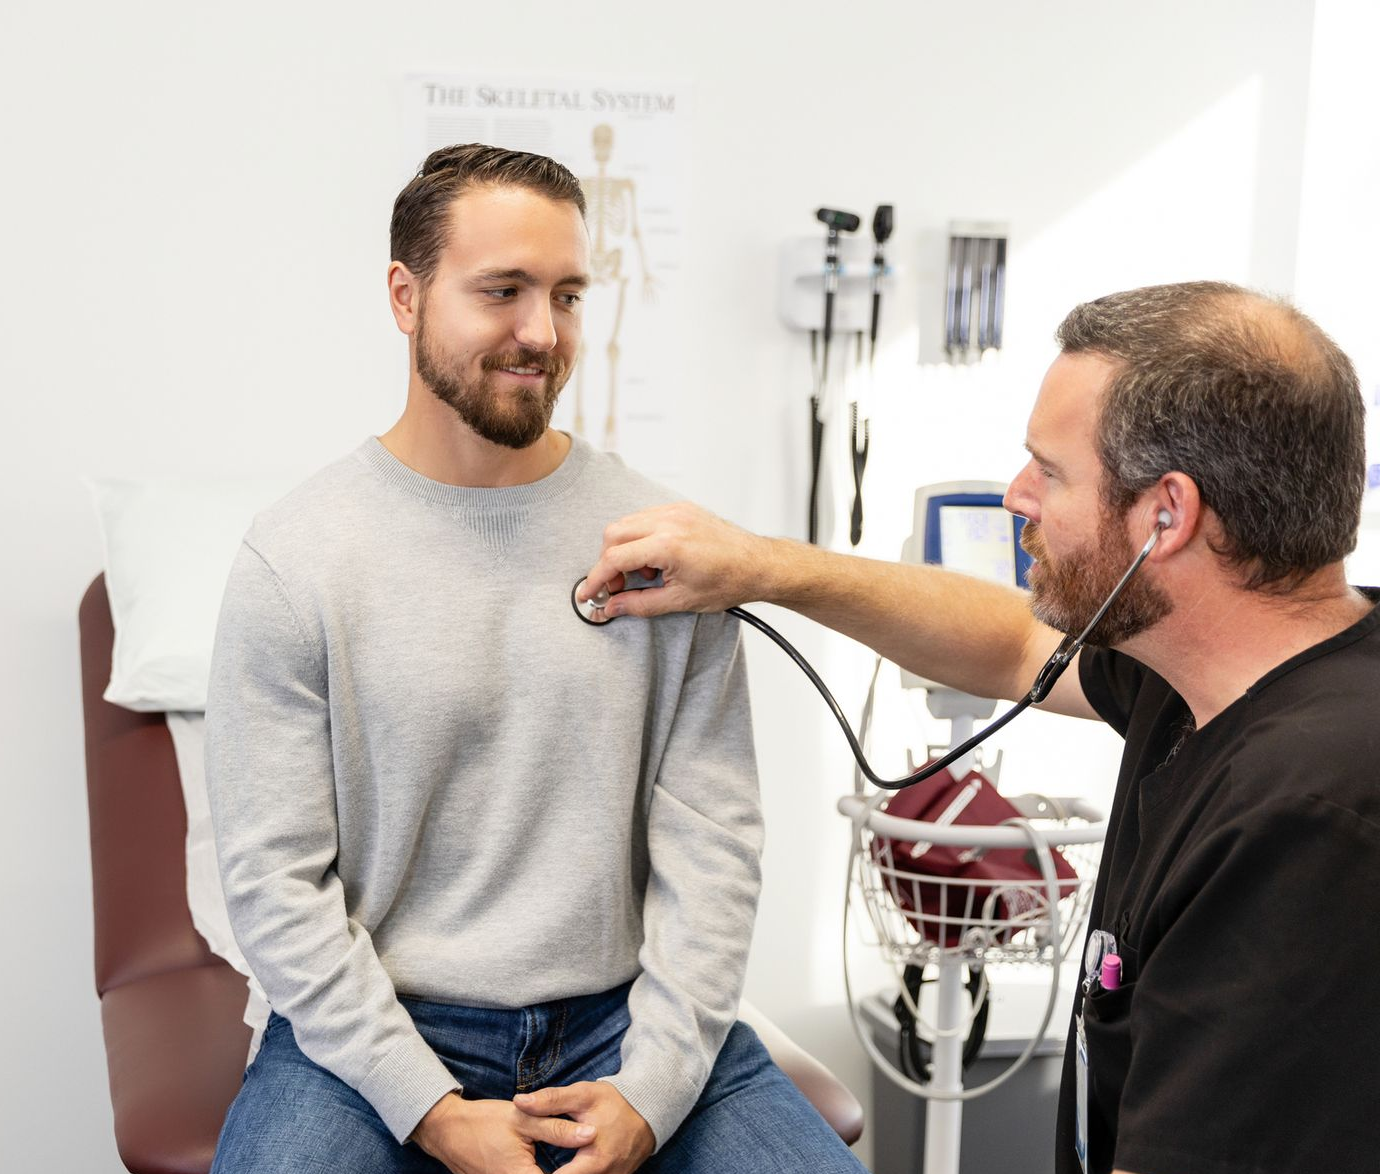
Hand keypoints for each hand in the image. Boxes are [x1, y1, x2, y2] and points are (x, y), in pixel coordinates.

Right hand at [411, 1091, 596, 1173]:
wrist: (446, 1130)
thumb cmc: (484, 1121)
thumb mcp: (523, 1119)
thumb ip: (558, 1129)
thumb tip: (591, 1134)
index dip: (577, 1172)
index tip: (589, 1161)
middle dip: (565, 1170)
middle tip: (581, 1160)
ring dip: (549, 1170)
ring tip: (555, 1155)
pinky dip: (534, 1172)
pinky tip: (541, 1163)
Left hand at [513, 1082, 653, 1173]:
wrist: (650, 1108)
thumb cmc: (614, 1101)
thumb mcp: (582, 1096)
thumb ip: (550, 1100)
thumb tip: (519, 1102)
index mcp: (594, 1161)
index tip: (527, 1168)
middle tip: (535, 1166)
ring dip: (568, 1173)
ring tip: (549, 1167)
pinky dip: (580, 1173)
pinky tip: (571, 1167)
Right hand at [580, 502, 771, 618]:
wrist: (758, 565)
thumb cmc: (728, 581)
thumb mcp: (680, 601)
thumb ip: (639, 604)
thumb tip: (611, 607)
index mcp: (668, 545)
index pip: (615, 557)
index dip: (596, 578)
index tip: (588, 593)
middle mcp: (669, 521)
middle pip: (614, 534)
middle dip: (608, 562)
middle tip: (620, 586)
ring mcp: (675, 511)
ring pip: (627, 523)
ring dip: (624, 549)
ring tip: (645, 574)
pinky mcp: (681, 508)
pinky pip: (645, 518)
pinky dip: (640, 538)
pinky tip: (656, 559)